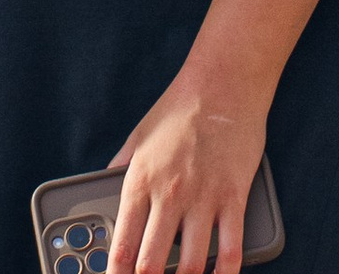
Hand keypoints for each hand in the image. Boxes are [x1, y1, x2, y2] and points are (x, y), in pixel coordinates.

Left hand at [109, 74, 267, 273]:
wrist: (222, 84)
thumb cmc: (179, 107)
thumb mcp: (139, 134)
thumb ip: (121, 164)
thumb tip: (104, 183)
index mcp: (140, 181)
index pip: (122, 244)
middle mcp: (169, 195)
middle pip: (152, 264)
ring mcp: (203, 199)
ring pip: (192, 265)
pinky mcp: (234, 198)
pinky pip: (231, 249)